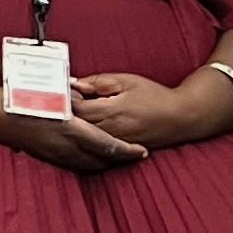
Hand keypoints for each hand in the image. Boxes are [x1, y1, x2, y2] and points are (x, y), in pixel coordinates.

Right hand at [0, 80, 148, 171]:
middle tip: (132, 154)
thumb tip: (87, 95)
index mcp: (71, 129)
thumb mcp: (52, 91)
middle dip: (118, 159)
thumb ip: (73, 96)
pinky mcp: (46, 156)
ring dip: (103, 162)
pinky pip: (73, 164)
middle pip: (101, 160)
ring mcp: (55, 154)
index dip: (127, 151)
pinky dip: (87, 161)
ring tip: (115, 156)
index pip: (108, 145)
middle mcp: (65, 147)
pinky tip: (89, 155)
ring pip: (87, 165)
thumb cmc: (20, 98)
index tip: (142, 152)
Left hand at [69, 71, 232, 151]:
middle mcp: (111, 131)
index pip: (76, 109)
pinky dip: (84, 140)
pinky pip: (95, 148)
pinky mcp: (119, 151)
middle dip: (63, 116)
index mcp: (111, 112)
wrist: (181, 118)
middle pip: (76, 127)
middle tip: (51, 104)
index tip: (54, 91)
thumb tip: (76, 83)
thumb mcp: (127, 81)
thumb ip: (100, 82)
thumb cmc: (155, 96)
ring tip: (62, 118)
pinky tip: (78, 132)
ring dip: (72, 129)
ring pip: (83, 140)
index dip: (63, 100)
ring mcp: (114, 144)